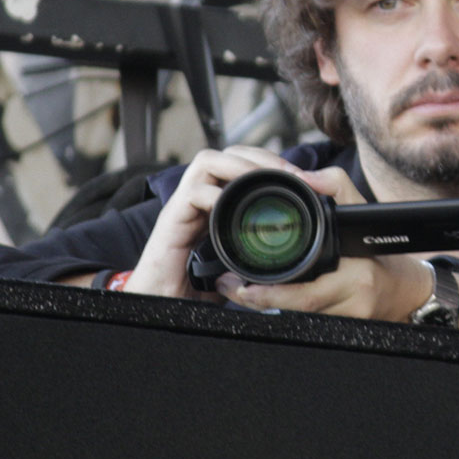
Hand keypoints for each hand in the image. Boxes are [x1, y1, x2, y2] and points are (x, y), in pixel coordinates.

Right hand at [123, 145, 305, 298]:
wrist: (161, 304)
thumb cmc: (193, 289)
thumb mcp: (234, 268)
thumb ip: (253, 257)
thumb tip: (284, 264)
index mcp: (216, 204)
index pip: (240, 164)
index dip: (269, 163)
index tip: (298, 178)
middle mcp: (198, 199)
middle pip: (227, 153)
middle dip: (259, 156)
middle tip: (288, 172)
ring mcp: (184, 206)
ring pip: (207, 161)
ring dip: (239, 164)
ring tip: (264, 178)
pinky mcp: (171, 220)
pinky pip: (192, 193)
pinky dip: (215, 193)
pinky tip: (233, 205)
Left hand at [212, 166, 438, 322]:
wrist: (401, 288)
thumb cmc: (377, 247)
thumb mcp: (360, 208)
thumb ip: (332, 186)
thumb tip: (300, 176)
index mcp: (356, 273)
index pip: (308, 292)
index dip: (273, 294)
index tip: (242, 285)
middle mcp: (352, 300)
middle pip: (297, 309)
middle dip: (258, 300)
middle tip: (228, 285)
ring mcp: (347, 318)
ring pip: (298, 318)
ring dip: (264, 305)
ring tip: (234, 289)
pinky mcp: (341, 329)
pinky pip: (305, 321)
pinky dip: (281, 309)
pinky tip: (260, 297)